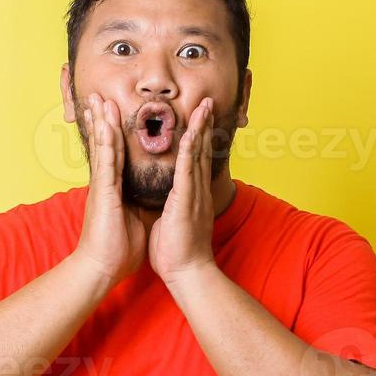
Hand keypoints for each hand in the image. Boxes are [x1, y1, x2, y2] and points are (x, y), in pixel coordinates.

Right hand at [71, 93, 147, 287]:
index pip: (116, 154)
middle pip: (106, 144)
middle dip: (103, 119)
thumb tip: (153, 195)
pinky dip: (106, 141)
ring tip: (99, 100)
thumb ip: (141, 202)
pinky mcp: (103, 193)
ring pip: (104, 147)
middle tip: (99, 96)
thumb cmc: (118, 248)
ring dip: (102, 122)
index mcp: (114, 189)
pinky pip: (106, 162)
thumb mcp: (135, 218)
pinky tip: (105, 124)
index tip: (115, 113)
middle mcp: (106, 184)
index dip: (114, 133)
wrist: (102, 268)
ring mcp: (102, 187)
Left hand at [148, 96, 218, 284]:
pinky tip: (192, 132)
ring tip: (204, 106)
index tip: (198, 119)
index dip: (197, 138)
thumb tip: (168, 203)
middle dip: (203, 125)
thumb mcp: (173, 222)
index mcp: (192, 195)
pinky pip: (187, 169)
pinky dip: (190, 149)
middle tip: (207, 102)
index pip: (194, 161)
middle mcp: (197, 191)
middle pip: (201, 150)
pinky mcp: (187, 200)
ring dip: (200, 128)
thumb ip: (172, 207)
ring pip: (197, 154)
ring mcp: (194, 194)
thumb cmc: (177, 253)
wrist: (187, 273)